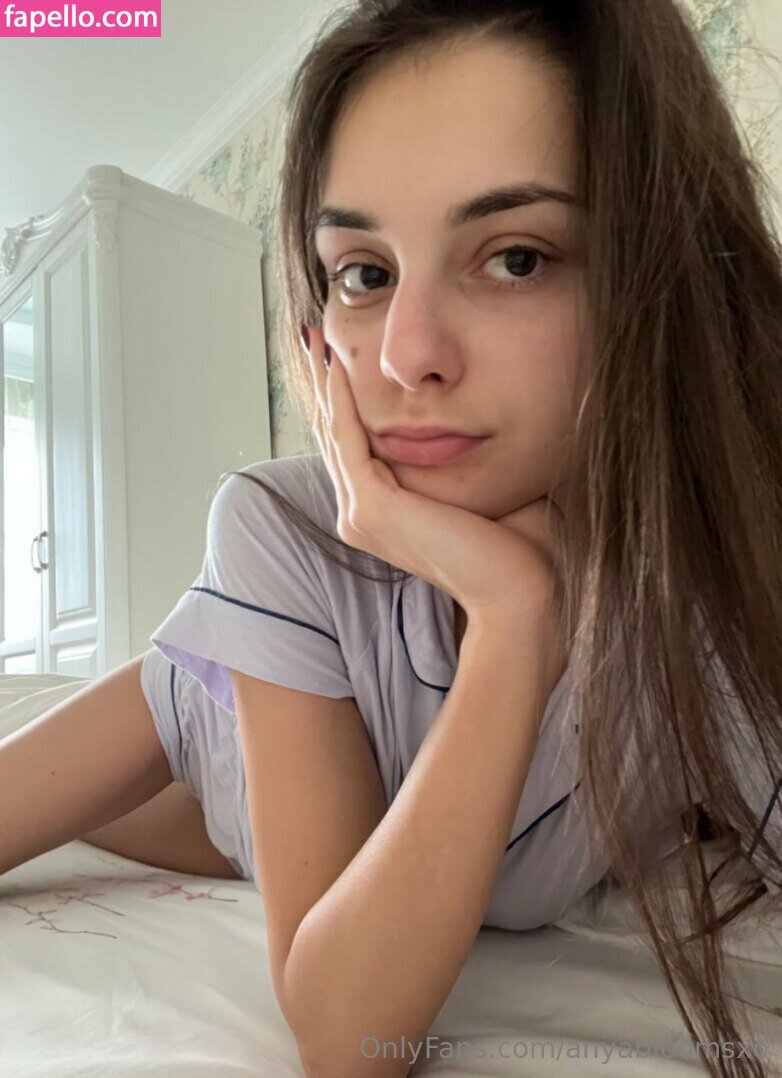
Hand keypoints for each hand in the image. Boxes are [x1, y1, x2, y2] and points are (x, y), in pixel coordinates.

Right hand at [303, 324, 564, 640]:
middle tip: (310, 339)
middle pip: (335, 435)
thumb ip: (466, 459)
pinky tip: (337, 366)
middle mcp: (362, 516)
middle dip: (322, 384)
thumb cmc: (519, 549)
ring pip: (334, 433)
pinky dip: (342, 400)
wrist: (522, 593)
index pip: (355, 447)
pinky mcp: (372, 506)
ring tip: (313, 340)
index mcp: (384, 516)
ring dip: (324, 383)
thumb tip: (478, 419)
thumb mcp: (484, 491)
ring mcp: (361, 514)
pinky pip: (348, 438)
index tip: (338, 361)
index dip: (344, 403)